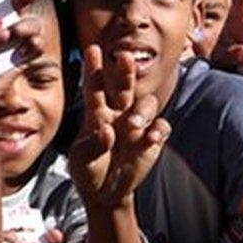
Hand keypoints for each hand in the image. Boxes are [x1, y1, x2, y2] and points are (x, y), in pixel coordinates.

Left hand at [68, 46, 170, 210]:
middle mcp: (117, 114)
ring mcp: (136, 126)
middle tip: (124, 57)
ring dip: (142, 111)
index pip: (95, 89)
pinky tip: (150, 138)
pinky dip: (158, 130)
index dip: (94, 69)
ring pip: (146, 104)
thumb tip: (107, 131)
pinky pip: (160, 127)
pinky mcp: (151, 140)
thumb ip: (93, 145)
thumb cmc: (88, 170)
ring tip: (133, 125)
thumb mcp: (82, 160)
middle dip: (125, 72)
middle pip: (124, 88)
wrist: (104, 193)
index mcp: (96, 114)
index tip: (92, 50)